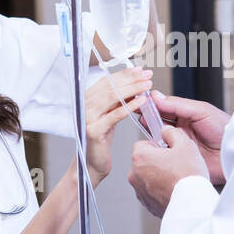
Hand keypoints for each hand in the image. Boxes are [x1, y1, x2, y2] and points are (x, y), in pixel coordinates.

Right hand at [84, 67, 151, 184]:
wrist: (92, 163)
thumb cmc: (102, 139)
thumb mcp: (109, 115)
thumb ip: (117, 101)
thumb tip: (135, 84)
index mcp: (87, 98)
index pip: (107, 80)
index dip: (124, 74)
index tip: (140, 70)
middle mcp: (84, 105)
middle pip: (111, 86)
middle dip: (131, 79)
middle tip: (148, 75)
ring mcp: (87, 117)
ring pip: (113, 97)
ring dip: (133, 89)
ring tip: (148, 85)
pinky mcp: (94, 130)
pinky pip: (115, 115)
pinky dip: (130, 106)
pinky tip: (142, 101)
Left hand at [129, 125, 210, 217]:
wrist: (191, 204)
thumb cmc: (187, 177)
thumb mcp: (185, 144)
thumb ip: (172, 133)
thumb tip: (167, 131)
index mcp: (140, 157)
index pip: (142, 144)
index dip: (157, 145)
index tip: (167, 149)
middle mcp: (135, 175)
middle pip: (144, 161)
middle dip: (157, 161)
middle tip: (175, 164)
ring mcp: (140, 191)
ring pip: (147, 177)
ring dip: (158, 176)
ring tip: (176, 178)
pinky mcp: (147, 204)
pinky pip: (152, 192)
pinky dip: (160, 190)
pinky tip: (174, 189)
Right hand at [146, 91, 229, 186]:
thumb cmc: (224, 130)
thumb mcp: (201, 111)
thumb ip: (178, 104)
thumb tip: (158, 97)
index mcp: (186, 115)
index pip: (164, 107)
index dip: (152, 104)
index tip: (141, 100)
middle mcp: (180, 129)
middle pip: (158, 122)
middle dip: (147, 117)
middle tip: (137, 112)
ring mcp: (178, 144)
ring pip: (158, 137)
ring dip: (151, 133)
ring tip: (144, 126)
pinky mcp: (179, 159)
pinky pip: (164, 154)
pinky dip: (156, 150)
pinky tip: (152, 145)